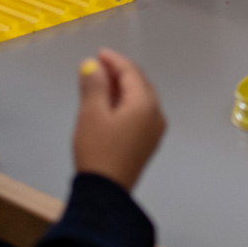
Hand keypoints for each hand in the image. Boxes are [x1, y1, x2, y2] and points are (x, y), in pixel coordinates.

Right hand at [71, 49, 165, 191]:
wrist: (105, 192)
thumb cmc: (97, 150)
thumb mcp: (91, 114)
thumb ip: (94, 85)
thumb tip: (93, 65)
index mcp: (145, 105)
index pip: (132, 73)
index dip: (114, 60)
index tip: (98, 53)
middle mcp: (156, 115)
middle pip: (140, 84)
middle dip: (120, 72)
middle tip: (98, 67)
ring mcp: (154, 130)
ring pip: (141, 99)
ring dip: (123, 88)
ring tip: (101, 83)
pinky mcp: (148, 142)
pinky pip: (141, 113)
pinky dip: (126, 103)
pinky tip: (110, 106)